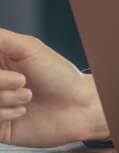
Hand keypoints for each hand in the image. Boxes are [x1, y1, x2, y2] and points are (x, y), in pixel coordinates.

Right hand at [0, 28, 108, 146]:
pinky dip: (4, 114)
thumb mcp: (29, 48)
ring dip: (5, 98)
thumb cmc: (59, 75)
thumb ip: (1, 39)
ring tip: (28, 96)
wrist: (77, 106)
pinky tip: (22, 111)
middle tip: (22, 80)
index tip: (7, 70)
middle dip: (0, 81)